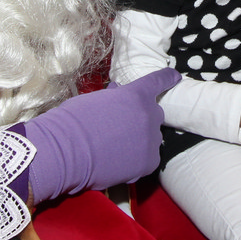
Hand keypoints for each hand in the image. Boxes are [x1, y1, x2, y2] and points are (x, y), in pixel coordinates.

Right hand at [20, 68, 178, 201]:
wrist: (65, 151)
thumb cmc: (73, 121)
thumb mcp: (95, 99)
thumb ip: (114, 97)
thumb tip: (119, 93)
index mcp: (136, 95)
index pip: (158, 81)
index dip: (167, 78)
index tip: (175, 76)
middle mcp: (149, 115)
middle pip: (154, 114)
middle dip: (141, 118)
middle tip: (120, 128)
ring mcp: (151, 139)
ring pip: (152, 138)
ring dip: (139, 140)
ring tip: (115, 147)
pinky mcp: (148, 162)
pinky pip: (148, 159)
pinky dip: (138, 160)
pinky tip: (120, 161)